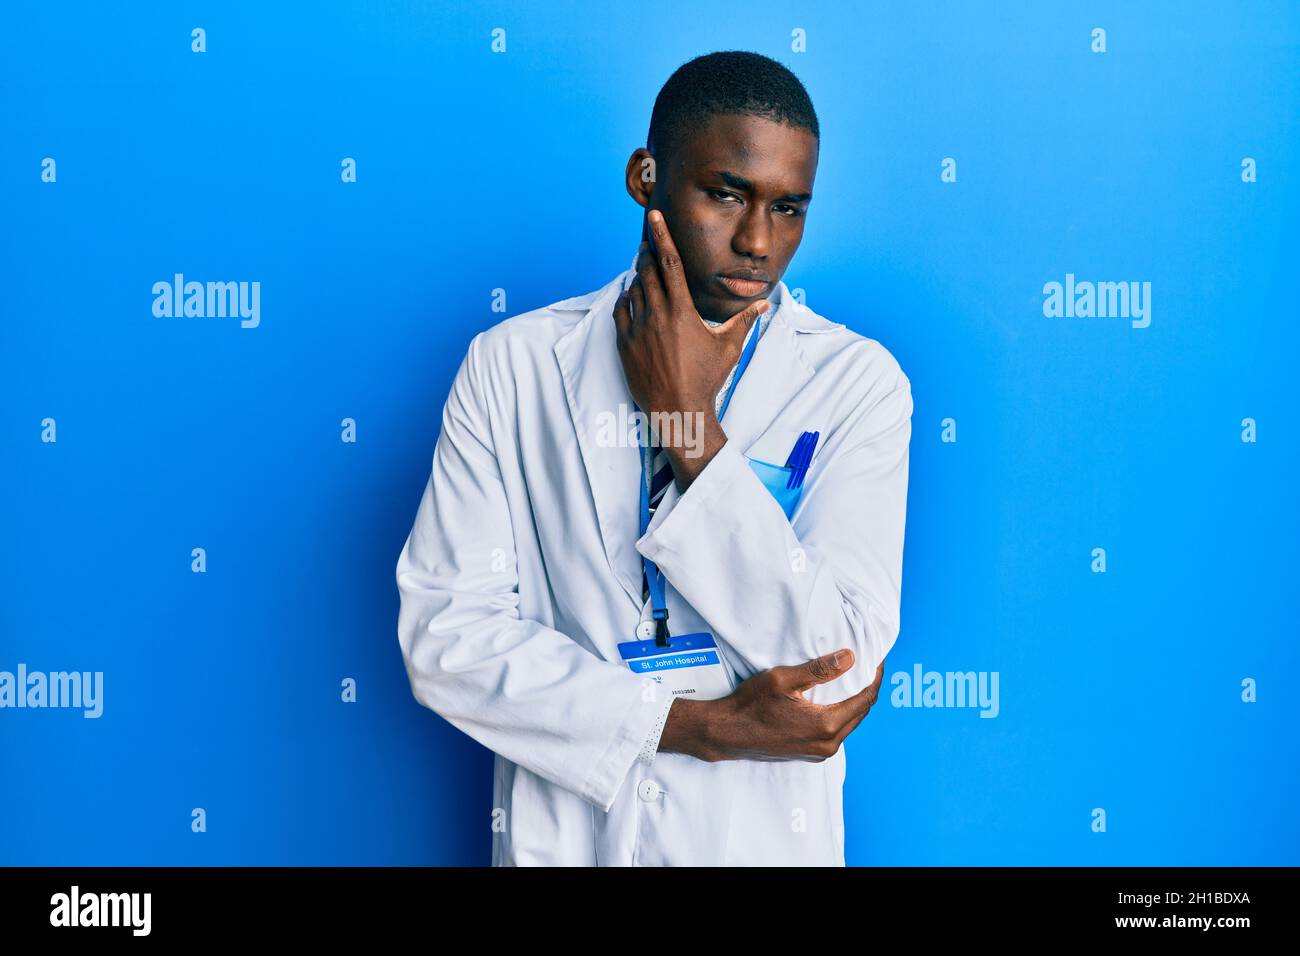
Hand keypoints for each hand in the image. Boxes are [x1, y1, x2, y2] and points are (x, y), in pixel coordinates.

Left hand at [613, 210, 769, 485]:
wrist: (678, 410)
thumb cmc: (706, 379)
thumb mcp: (729, 347)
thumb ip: (744, 321)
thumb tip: (763, 304)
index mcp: (682, 311)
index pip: (670, 263)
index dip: (662, 235)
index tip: (654, 216)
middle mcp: (657, 315)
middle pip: (647, 271)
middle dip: (647, 253)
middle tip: (648, 243)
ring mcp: (637, 329)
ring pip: (633, 290)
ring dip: (638, 276)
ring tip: (644, 271)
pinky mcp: (624, 344)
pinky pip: (620, 311)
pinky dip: (625, 299)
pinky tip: (631, 297)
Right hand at [658, 649, 885, 762]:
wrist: (727, 733)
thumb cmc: (751, 704)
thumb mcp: (783, 679)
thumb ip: (819, 669)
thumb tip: (850, 658)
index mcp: (826, 724)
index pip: (865, 699)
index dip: (874, 677)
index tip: (877, 659)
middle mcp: (828, 743)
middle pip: (861, 712)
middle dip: (868, 688)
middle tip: (868, 666)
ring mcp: (820, 752)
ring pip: (850, 723)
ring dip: (855, 702)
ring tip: (854, 679)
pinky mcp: (810, 753)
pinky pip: (836, 732)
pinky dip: (841, 713)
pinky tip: (835, 698)